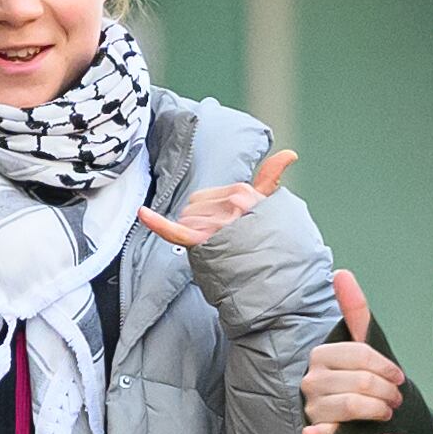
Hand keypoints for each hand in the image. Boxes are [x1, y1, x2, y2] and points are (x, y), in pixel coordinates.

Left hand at [136, 148, 295, 250]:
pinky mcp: (204, 242)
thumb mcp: (273, 206)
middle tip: (224, 243)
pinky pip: (176, 230)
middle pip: (193, 208)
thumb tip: (289, 154)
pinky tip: (144, 213)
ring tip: (219, 251)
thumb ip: (271, 178)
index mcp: (243, 192)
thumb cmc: (273, 241)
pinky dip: (157, 223)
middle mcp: (230, 205)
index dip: (210, 213)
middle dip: (201, 224)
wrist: (279, 279)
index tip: (228, 230)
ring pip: (187, 221)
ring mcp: (218, 225)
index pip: (205, 197)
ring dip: (195, 236)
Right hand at [302, 269, 413, 433]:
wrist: (355, 423)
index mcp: (322, 354)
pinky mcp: (317, 431)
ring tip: (387, 410)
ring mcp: (312, 405)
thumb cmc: (360, 383)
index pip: (361, 354)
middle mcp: (311, 378)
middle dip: (387, 390)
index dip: (386, 367)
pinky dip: (320, 433)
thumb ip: (354, 312)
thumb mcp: (361, 348)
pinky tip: (321, 433)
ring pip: (354, 403)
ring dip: (379, 409)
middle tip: (396, 398)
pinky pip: (319, 431)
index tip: (398, 378)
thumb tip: (341, 272)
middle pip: (361, 380)